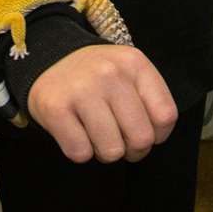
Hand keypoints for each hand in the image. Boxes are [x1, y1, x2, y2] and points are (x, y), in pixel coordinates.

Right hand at [26, 45, 175, 163]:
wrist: (46, 58)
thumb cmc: (96, 76)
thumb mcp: (128, 72)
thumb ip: (149, 99)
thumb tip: (155, 139)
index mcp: (134, 63)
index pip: (166, 116)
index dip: (157, 135)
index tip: (141, 129)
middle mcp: (109, 73)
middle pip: (141, 139)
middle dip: (131, 149)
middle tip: (118, 138)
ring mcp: (81, 90)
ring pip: (111, 151)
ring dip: (104, 151)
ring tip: (95, 133)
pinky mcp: (55, 108)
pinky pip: (80, 153)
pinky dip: (79, 150)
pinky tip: (75, 131)